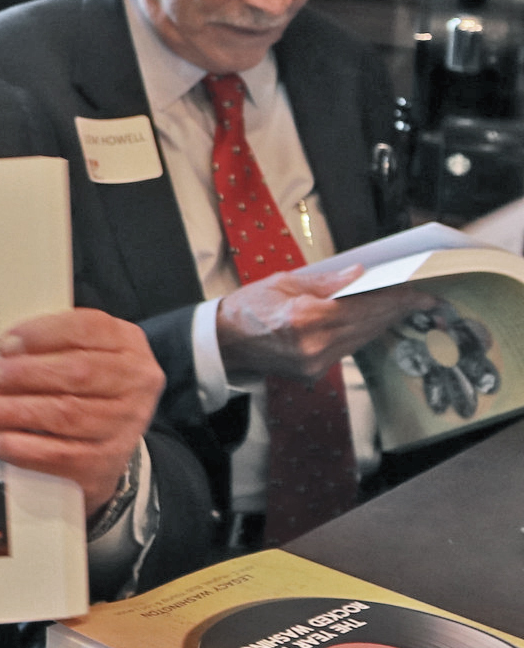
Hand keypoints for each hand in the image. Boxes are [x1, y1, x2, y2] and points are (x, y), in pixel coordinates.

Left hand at [0, 308, 162, 519]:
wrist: (111, 436)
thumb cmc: (85, 381)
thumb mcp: (80, 350)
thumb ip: (47, 343)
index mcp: (127, 343)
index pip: (87, 328)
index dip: (42, 334)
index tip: (3, 343)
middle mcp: (135, 382)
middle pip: (76, 373)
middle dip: (21, 375)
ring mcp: (125, 425)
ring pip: (65, 415)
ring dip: (13, 412)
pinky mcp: (107, 463)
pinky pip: (60, 455)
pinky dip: (22, 448)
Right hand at [217, 268, 437, 382]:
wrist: (223, 342)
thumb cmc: (247, 307)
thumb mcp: (284, 282)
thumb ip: (327, 281)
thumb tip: (362, 274)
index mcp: (304, 317)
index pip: (363, 305)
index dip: (395, 298)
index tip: (420, 291)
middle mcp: (313, 344)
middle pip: (368, 324)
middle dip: (397, 309)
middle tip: (425, 299)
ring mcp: (315, 363)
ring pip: (362, 339)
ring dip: (384, 322)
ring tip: (405, 307)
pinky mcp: (314, 373)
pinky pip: (348, 349)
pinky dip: (363, 333)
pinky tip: (375, 322)